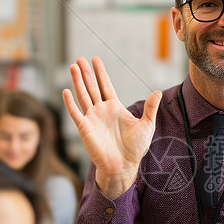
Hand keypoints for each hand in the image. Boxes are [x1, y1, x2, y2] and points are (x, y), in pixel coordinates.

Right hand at [62, 56, 160, 198]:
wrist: (124, 166)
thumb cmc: (135, 148)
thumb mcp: (146, 126)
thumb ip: (150, 108)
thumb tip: (158, 92)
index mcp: (115, 107)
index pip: (105, 85)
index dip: (100, 72)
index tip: (95, 59)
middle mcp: (101, 110)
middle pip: (92, 87)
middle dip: (86, 73)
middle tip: (80, 58)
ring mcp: (92, 118)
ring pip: (83, 96)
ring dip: (77, 82)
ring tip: (73, 67)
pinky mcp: (85, 129)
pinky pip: (76, 113)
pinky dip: (70, 103)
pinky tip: (66, 91)